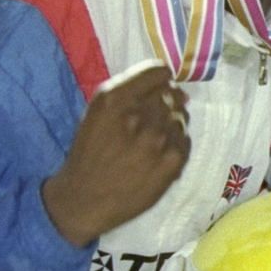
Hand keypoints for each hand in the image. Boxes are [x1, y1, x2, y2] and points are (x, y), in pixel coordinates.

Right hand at [42, 62, 190, 247]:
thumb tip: (173, 86)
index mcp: (114, 98)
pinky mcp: (172, 162)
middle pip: (172, 94)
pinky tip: (157, 157)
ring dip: (170, 126)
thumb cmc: (90, 153)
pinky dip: (175, 146)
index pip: (159, 72)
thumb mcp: (98, 112)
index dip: (162, 80)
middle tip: (151, 124)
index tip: (159, 89)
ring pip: (180, 118)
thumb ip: (130, 91)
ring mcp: (158, 139)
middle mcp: (138, 114)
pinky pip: (185, 140)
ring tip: (150, 143)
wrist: (85, 199)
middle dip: (166, 104)